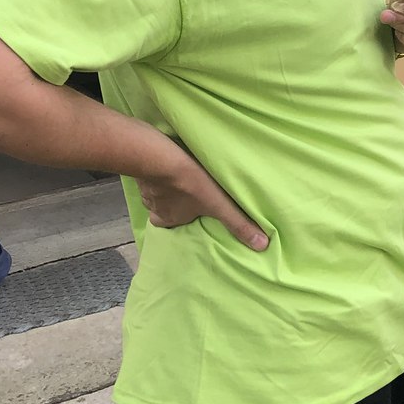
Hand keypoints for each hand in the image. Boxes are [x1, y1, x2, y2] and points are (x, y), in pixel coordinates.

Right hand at [136, 144, 268, 250]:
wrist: (160, 157)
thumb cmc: (192, 183)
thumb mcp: (220, 206)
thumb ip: (238, 223)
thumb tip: (261, 246)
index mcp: (168, 219)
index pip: (170, 225)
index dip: (179, 218)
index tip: (189, 211)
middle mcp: (154, 208)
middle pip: (162, 209)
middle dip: (173, 201)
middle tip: (185, 191)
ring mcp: (146, 188)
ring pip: (156, 190)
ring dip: (167, 183)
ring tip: (180, 173)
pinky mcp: (142, 167)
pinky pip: (150, 171)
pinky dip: (159, 167)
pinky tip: (169, 159)